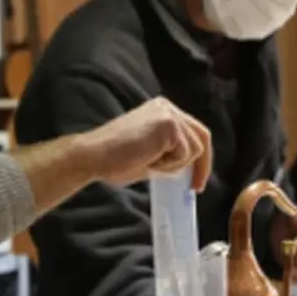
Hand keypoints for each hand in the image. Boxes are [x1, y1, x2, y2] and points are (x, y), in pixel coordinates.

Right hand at [79, 97, 211, 191]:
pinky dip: (169, 164)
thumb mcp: (150, 153)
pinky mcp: (169, 125)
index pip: (193, 132)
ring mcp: (169, 114)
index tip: (195, 180)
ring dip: (175, 165)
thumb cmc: (114, 159)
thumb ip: (169, 152)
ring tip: (150, 164)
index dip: (200, 158)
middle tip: (196, 187)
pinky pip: (184, 154)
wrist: (94, 156)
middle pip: (202, 137)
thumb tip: (187, 169)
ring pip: (194, 149)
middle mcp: (168, 107)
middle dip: (202, 165)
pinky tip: (148, 161)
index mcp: (162, 111)